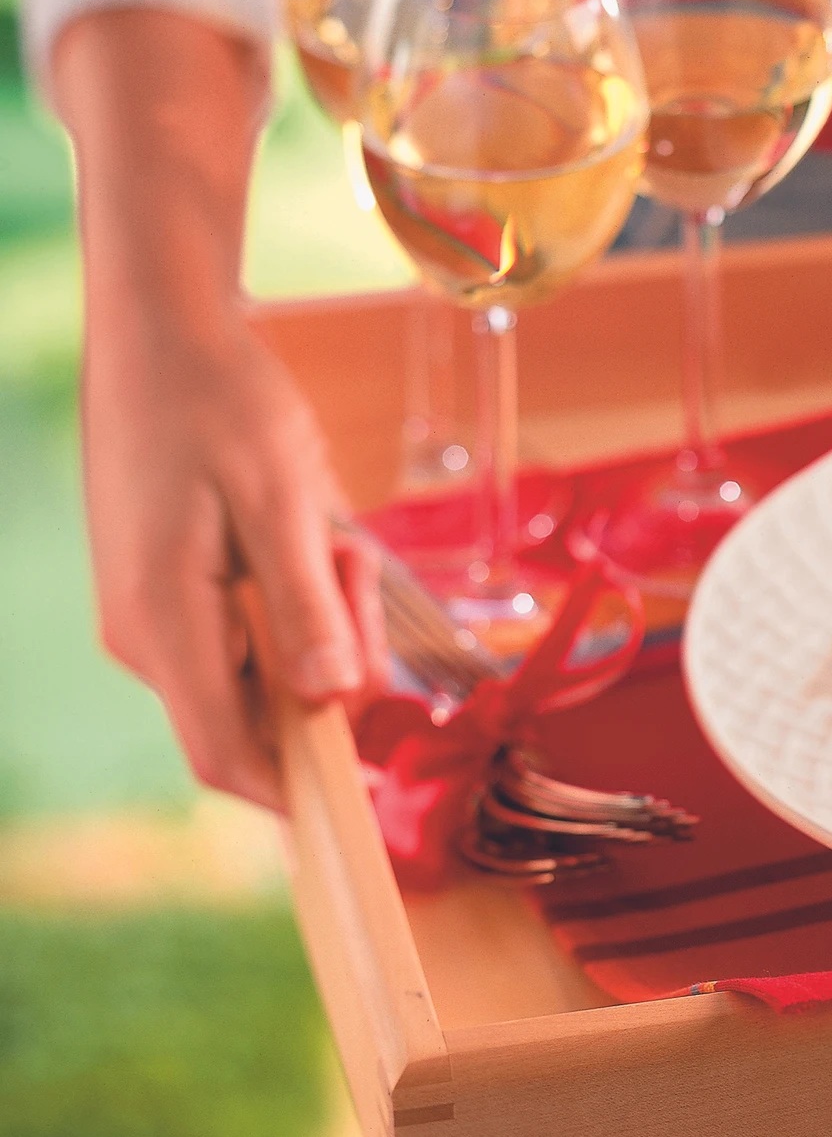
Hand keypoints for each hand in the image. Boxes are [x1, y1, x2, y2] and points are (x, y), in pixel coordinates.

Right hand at [55, 5, 386, 810]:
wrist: (164, 331)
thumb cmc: (223, 402)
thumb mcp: (284, 498)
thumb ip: (307, 605)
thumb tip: (331, 701)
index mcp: (166, 624)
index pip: (229, 757)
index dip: (300, 796)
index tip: (374, 805)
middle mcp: (152, 637)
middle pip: (268, 711)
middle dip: (336, 660)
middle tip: (351, 562)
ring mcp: (161, 617)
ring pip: (272, 668)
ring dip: (325, 617)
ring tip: (329, 532)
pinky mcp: (178, 594)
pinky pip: (259, 629)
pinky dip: (302, 593)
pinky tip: (309, 530)